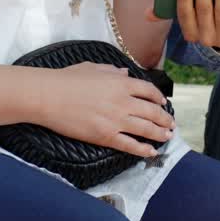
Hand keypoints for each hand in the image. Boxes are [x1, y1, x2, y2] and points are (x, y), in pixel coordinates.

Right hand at [32, 62, 174, 157]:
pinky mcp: (105, 136)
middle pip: (152, 111)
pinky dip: (143, 149)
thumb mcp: (93, 68)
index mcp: (121, 83)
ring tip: (168, 137)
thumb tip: (125, 73)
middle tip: (171, 124)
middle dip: (165, 119)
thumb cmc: (67, 79)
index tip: (163, 103)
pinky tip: (152, 152)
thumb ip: (112, 71)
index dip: (159, 98)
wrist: (48, 96)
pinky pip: (130, 145)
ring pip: (146, 129)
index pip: (149, 91)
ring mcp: (116, 120)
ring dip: (160, 134)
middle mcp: (123, 101)